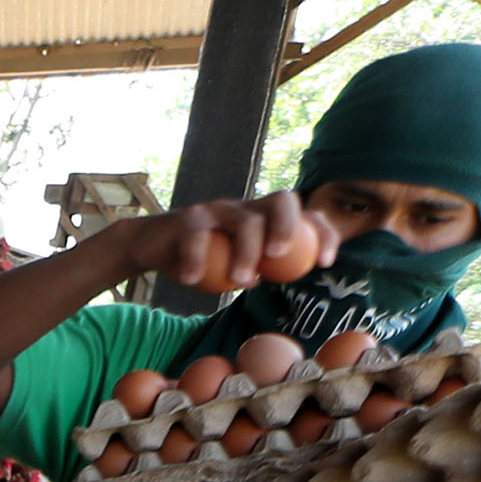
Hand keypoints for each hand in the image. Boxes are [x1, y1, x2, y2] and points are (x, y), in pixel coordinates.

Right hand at [117, 192, 338, 296]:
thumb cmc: (202, 260)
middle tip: (280, 255)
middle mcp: (247, 207)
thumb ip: (258, 267)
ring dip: (245, 252)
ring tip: (239, 281)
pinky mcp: (189, 217)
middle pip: (282, 200)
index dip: (322, 233)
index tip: (326, 261)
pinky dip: (196, 259)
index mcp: (265, 218)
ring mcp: (219, 209)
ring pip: (244, 221)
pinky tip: (192, 279)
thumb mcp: (233, 266)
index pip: (305, 216)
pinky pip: (197, 236)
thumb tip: (280, 276)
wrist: (154, 246)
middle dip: (288, 225)